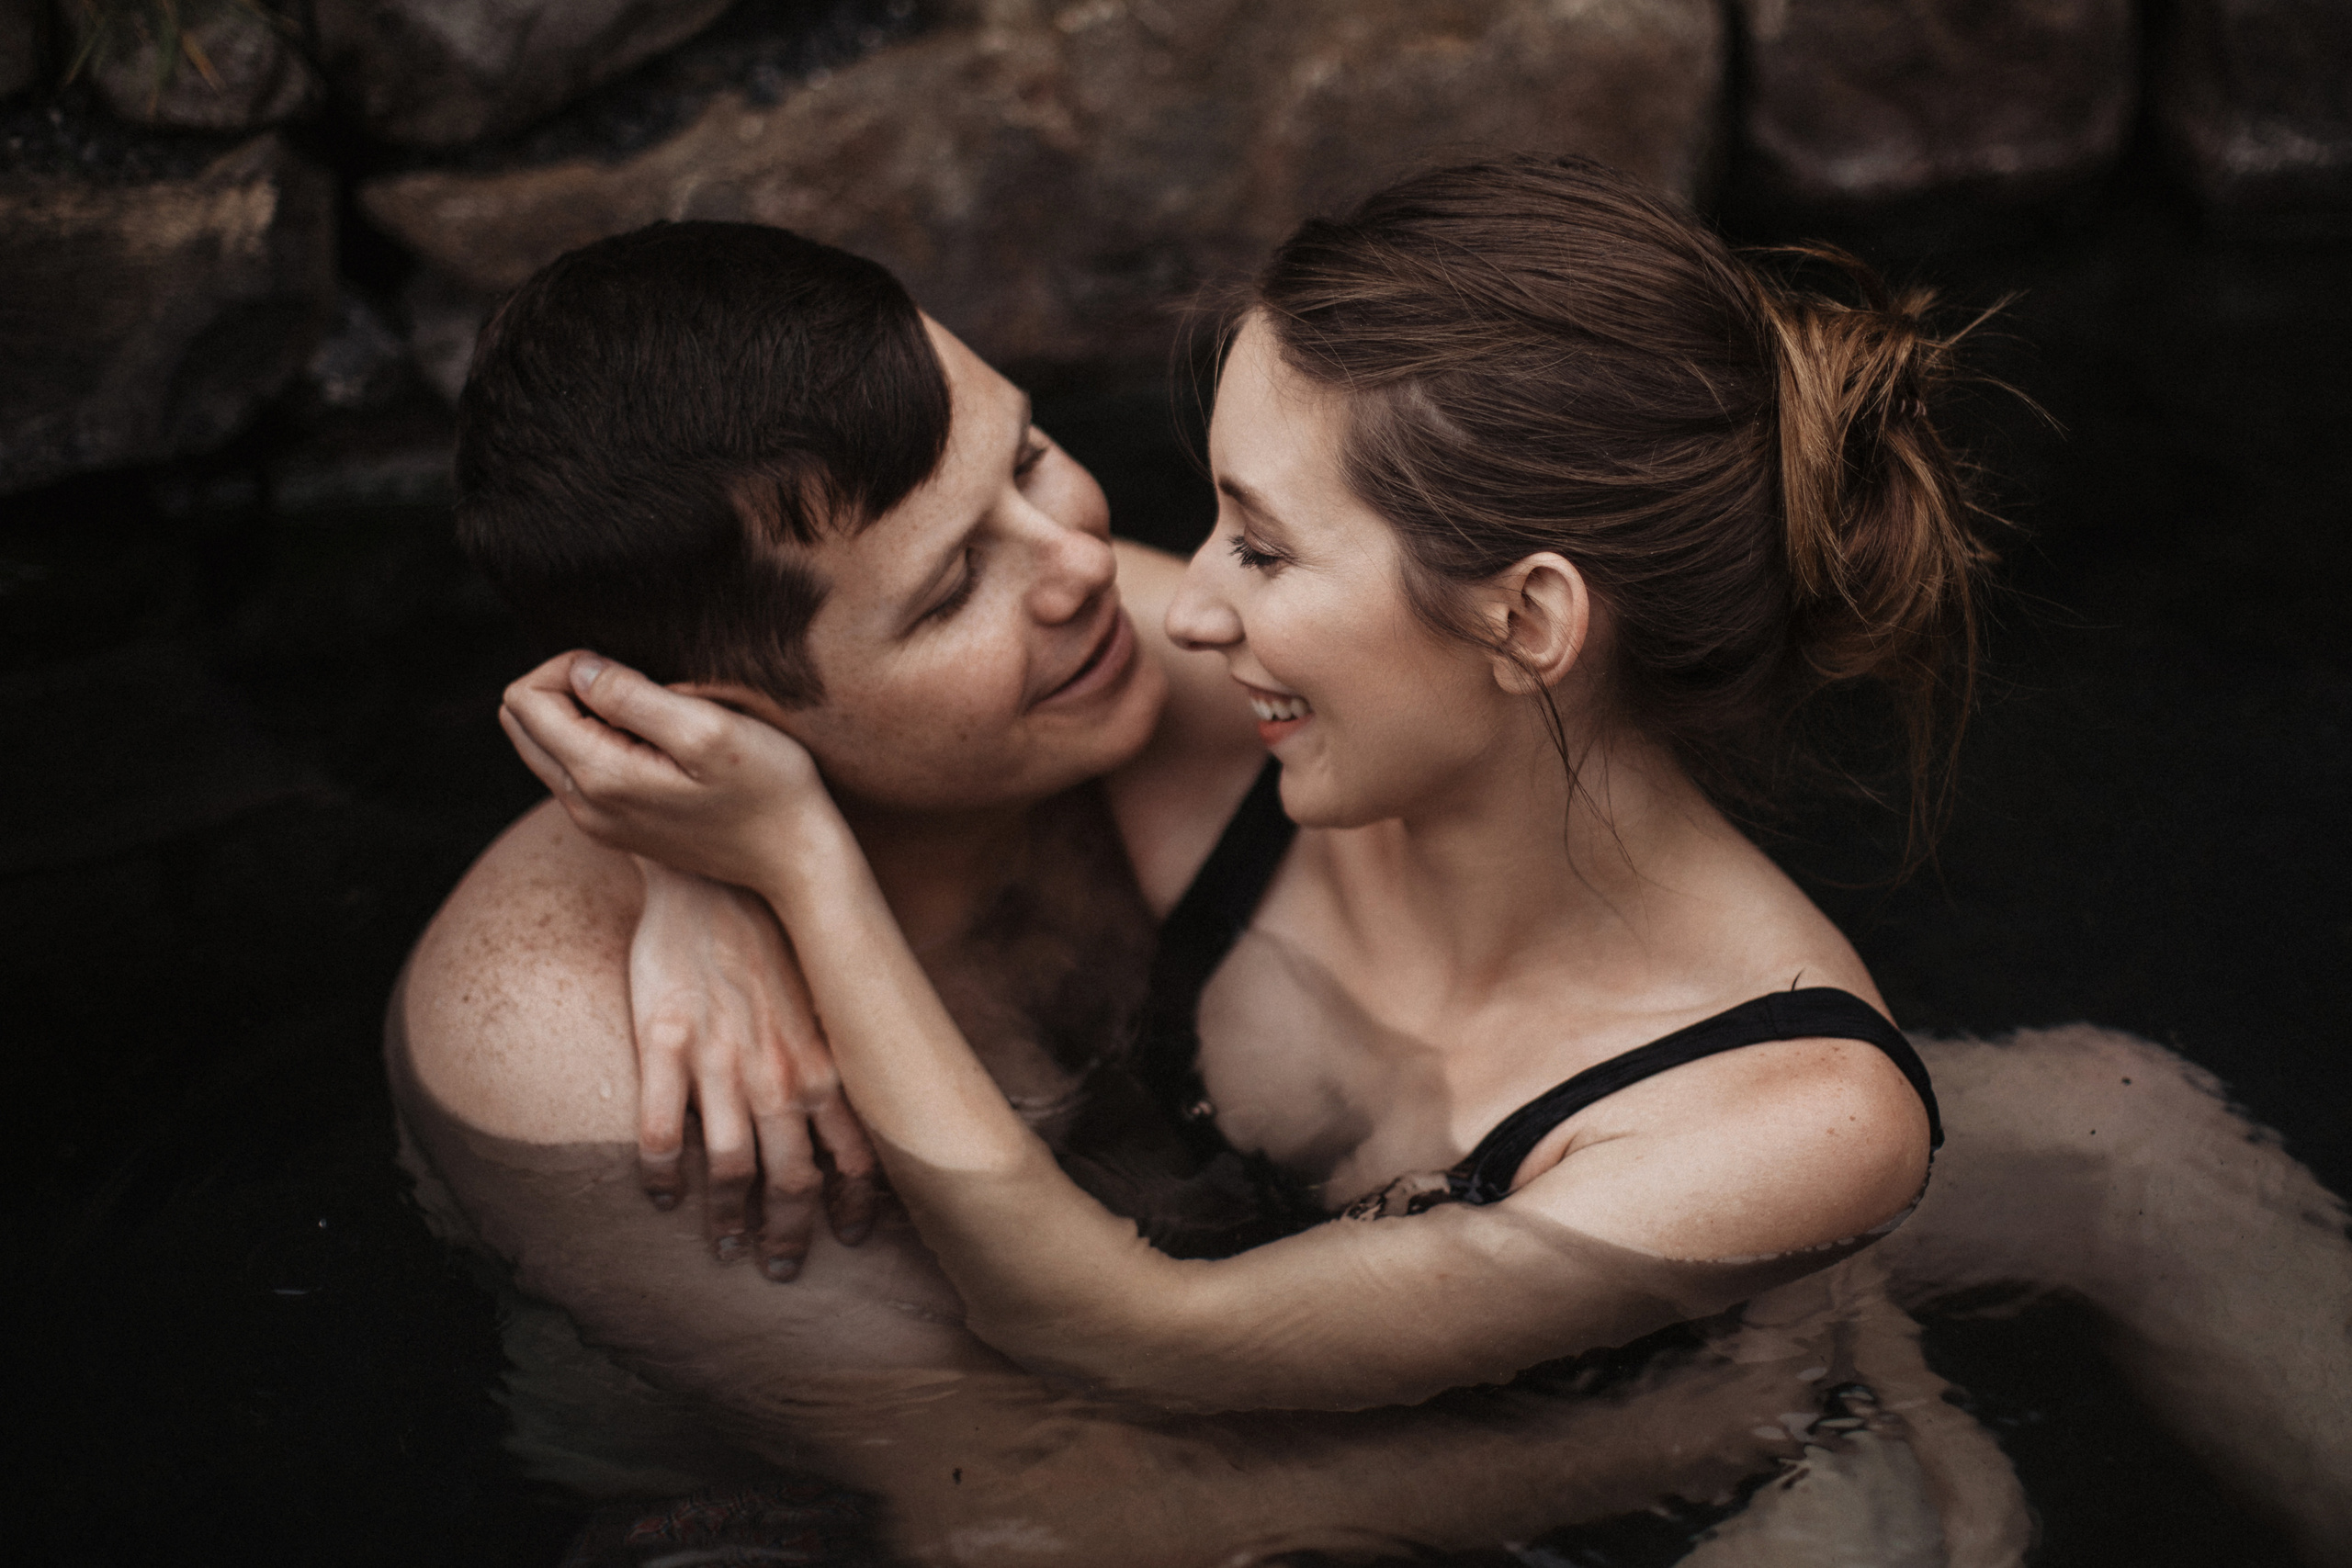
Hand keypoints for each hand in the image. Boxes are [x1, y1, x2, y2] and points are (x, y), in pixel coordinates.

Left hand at [498, 651, 836, 888]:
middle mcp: (582, 806)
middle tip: (633, 687)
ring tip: (650, 716)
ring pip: (543, 747)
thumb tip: (580, 670)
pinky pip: (573, 770)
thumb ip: (632, 696)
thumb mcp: (707, 728)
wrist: (796, 859)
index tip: (628, 670)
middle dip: (564, 689)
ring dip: (582, 716)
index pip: (525, 700)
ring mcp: (596, 822)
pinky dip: (598, 743)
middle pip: (521, 723)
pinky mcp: (614, 828)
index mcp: (599, 776)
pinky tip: (654, 745)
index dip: (569, 666)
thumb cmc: (768, 787)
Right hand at [631, 861, 881, 1279]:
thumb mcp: (826, 999)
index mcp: (826, 1062)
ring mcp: (721, 1062)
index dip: (857, 1206)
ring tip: (725, 1245)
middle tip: (779, 1268)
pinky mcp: (665, 1044)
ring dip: (729, 1219)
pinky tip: (658, 1196)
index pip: (858, 1157)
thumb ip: (839, 1055)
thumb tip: (864, 1105)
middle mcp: (781, 1072)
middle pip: (794, 1181)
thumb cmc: (774, 937)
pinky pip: (662, 1132)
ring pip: (730, 1169)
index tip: (852, 1236)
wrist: (712, 876)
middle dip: (790, 1235)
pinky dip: (661, 1175)